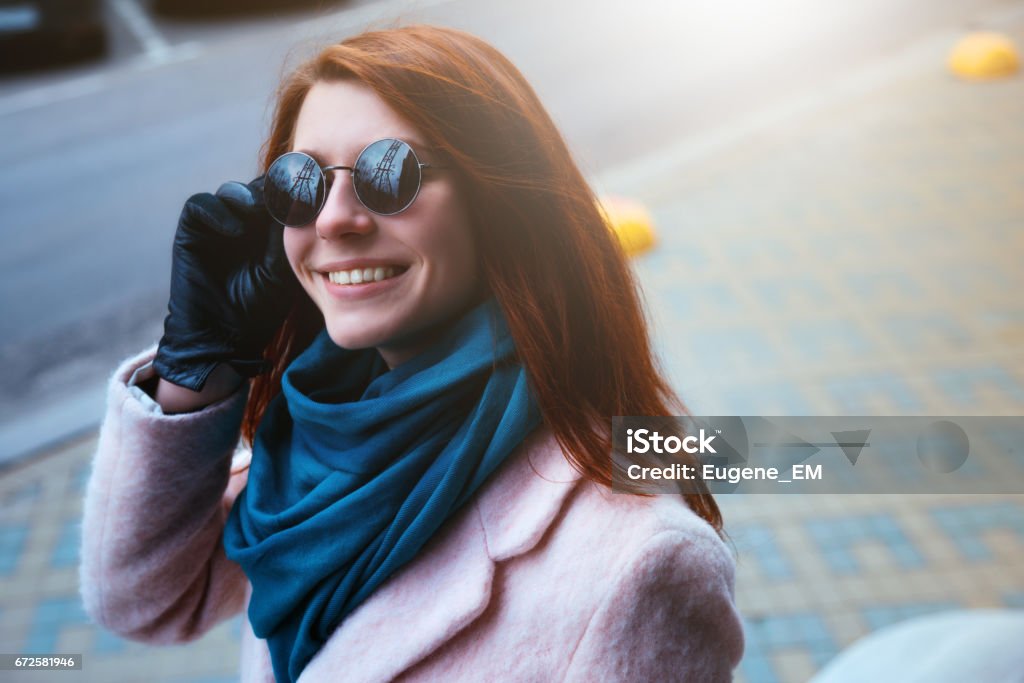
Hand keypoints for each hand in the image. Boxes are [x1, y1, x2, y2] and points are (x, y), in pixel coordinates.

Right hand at [154, 176, 298, 391]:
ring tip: (263, 209)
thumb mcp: (282, 269)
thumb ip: (288, 238)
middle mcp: (243, 223)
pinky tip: (236, 229)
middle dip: (272, 190)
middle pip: (257, 189)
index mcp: (268, 231)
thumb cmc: (258, 307)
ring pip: (232, 192)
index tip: (309, 191)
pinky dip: (217, 210)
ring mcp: (216, 225)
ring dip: (248, 197)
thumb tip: (302, 205)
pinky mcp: (191, 232)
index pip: (280, 198)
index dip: (292, 192)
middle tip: (287, 193)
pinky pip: (201, 205)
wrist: (223, 335)